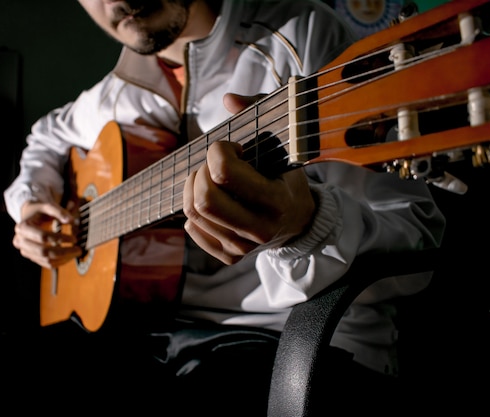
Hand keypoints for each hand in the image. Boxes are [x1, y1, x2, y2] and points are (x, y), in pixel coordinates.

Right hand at [12, 201, 81, 268]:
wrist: (30, 216)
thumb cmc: (40, 211)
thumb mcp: (48, 206)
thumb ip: (59, 212)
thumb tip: (71, 221)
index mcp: (23, 227)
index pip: (43, 236)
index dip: (60, 238)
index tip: (74, 238)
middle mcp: (20, 241)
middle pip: (43, 252)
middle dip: (63, 252)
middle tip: (78, 250)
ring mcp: (25, 251)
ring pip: (46, 260)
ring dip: (64, 259)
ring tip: (76, 252)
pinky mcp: (31, 257)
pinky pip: (47, 264)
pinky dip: (60, 261)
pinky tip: (70, 256)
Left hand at [183, 93, 316, 264]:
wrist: (298, 220)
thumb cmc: (285, 175)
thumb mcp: (283, 140)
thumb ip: (260, 110)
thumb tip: (229, 98)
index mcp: (276, 200)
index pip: (224, 173)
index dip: (218, 151)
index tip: (231, 148)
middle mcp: (260, 229)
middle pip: (204, 199)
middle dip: (200, 172)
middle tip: (214, 165)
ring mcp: (243, 247)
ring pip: (193, 214)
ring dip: (193, 187)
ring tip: (210, 178)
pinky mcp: (230, 256)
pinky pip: (192, 229)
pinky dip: (193, 211)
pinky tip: (211, 201)